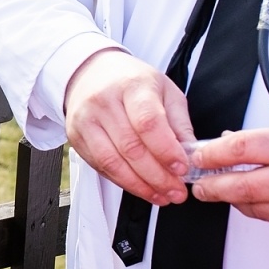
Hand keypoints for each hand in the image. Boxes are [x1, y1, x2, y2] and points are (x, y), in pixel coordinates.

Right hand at [63, 48, 193, 205]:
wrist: (90, 72)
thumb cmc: (131, 82)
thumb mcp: (164, 90)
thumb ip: (179, 123)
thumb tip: (192, 155)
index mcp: (131, 85)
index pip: (148, 122)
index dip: (166, 150)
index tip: (182, 168)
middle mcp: (104, 101)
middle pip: (131, 147)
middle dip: (157, 176)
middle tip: (177, 191)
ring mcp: (86, 119)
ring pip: (112, 162)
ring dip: (140, 185)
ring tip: (161, 195)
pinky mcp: (76, 136)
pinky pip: (100, 166)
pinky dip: (123, 182)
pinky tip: (141, 188)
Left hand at [189, 119, 268, 236]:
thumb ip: (266, 139)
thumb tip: (226, 142)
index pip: (242, 149)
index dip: (211, 154)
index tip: (196, 157)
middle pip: (243, 187)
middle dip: (212, 188)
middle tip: (198, 187)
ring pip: (257, 209)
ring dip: (235, 202)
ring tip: (224, 193)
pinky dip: (266, 210)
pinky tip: (266, 200)